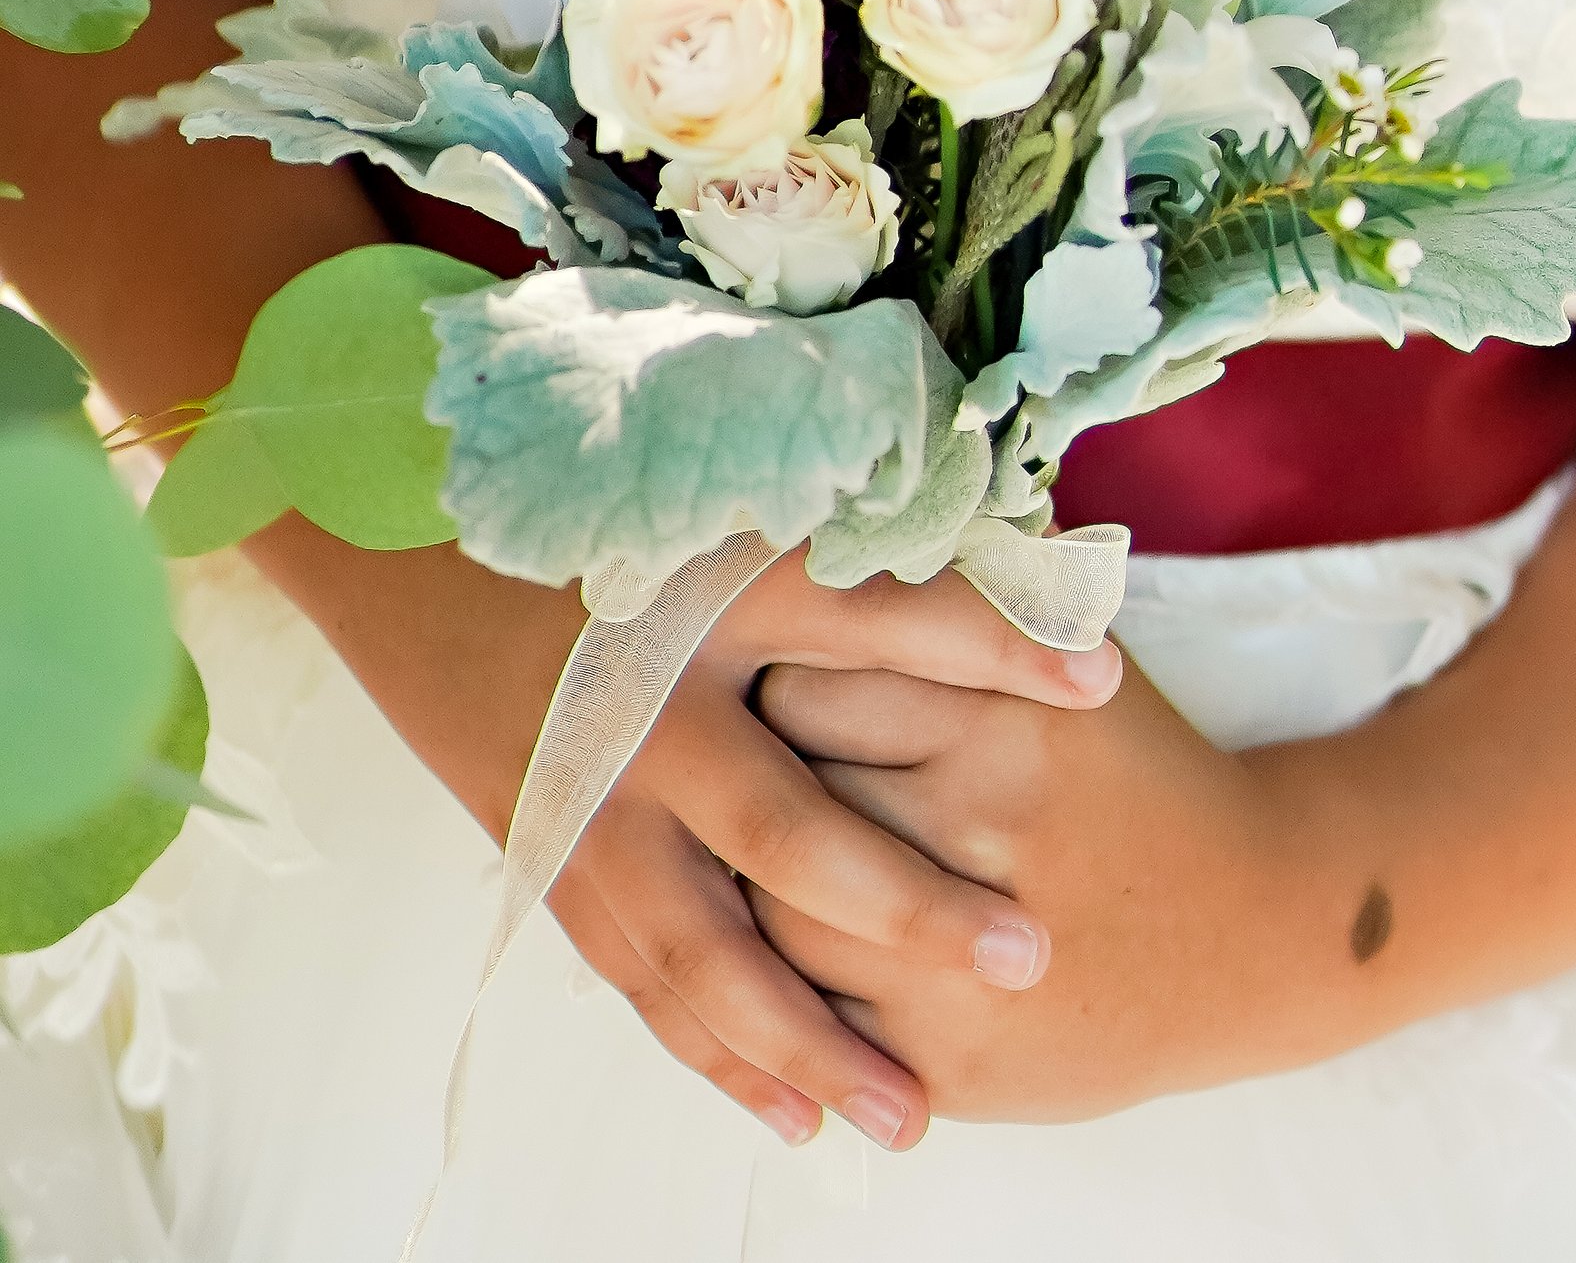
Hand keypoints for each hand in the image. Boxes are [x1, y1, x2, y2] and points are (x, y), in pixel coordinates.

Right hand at [546, 557, 1122, 1150]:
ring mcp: (598, 801)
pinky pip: (648, 983)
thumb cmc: (628, 530)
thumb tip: (1030, 549)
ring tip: (915, 1111)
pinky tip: (799, 1116)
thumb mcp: (739, 506)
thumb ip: (866, 542)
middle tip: (1022, 958)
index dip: (988, 643)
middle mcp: (653, 705)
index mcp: (715, 594)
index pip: (875, 618)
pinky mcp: (560, 865)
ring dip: (812, 1039)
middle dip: (908, 905)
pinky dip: (721, 1058)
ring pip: (713, 948)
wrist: (431, 560)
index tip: (1097, 681)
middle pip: (789, 827)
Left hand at [750, 646, 1304, 1122]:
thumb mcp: (1071, 663)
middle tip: (746, 775)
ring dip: (755, 897)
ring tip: (765, 863)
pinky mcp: (954, 1061)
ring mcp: (966, 957)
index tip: (776, 686)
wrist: (1245, 932)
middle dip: (754, 793)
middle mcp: (985, 827)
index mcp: (1008, 711)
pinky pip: (813, 1022)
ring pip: (775, 921)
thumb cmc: (1133, 776)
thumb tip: (862, 507)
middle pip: (780, 802)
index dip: (776, 687)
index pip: (805, 688)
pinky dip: (791, 992)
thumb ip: (974, 594)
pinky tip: (809, 949)